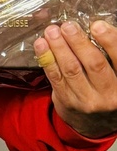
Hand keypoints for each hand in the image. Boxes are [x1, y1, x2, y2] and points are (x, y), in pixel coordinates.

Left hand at [34, 19, 116, 137]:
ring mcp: (87, 100)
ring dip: (59, 48)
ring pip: (71, 70)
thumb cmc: (107, 91)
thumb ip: (110, 56)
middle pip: (94, 64)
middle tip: (68, 26)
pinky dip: (47, 59)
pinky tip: (41, 45)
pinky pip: (55, 77)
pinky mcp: (67, 101)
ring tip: (52, 31)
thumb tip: (96, 26)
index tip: (97, 25)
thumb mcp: (115, 77)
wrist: (94, 124)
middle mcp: (109, 95)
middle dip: (79, 42)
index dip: (110, 41)